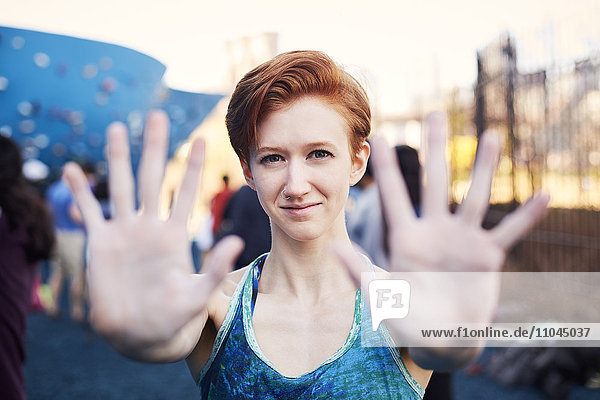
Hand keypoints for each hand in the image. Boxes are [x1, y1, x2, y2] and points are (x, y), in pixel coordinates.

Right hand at [64, 110, 242, 345]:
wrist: (141, 334)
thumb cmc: (174, 316)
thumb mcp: (198, 293)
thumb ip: (215, 268)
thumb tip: (237, 241)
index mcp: (174, 234)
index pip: (186, 191)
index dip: (192, 166)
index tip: (202, 138)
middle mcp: (149, 226)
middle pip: (152, 177)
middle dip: (154, 147)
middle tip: (158, 115)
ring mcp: (124, 232)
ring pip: (120, 186)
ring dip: (117, 158)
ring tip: (115, 127)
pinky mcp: (101, 244)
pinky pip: (89, 212)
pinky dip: (80, 192)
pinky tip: (72, 170)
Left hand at [334, 112, 548, 366]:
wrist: (440, 342)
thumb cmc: (407, 322)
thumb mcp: (383, 297)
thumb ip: (360, 272)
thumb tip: (333, 245)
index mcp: (406, 238)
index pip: (393, 195)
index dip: (385, 167)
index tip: (377, 136)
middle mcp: (434, 231)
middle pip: (435, 181)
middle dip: (435, 148)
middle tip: (434, 114)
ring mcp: (462, 240)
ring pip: (474, 196)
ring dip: (484, 167)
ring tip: (491, 135)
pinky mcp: (487, 256)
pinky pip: (510, 231)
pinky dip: (527, 216)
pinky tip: (544, 195)